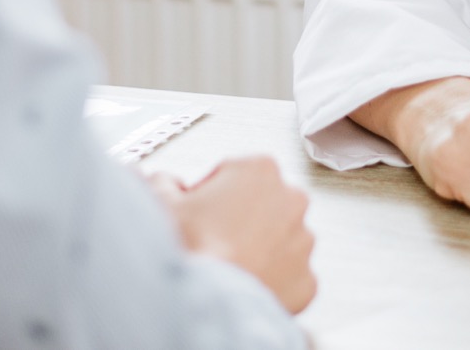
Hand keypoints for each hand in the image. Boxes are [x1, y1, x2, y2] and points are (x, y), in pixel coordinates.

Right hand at [156, 155, 317, 313]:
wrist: (206, 301)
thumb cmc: (190, 249)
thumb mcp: (162, 201)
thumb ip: (164, 181)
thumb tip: (165, 182)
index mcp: (260, 169)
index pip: (233, 174)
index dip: (209, 194)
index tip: (198, 210)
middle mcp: (292, 200)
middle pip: (262, 205)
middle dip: (240, 219)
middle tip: (212, 239)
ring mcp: (303, 241)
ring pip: (280, 240)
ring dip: (259, 249)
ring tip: (227, 264)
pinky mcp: (307, 280)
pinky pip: (289, 277)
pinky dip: (271, 282)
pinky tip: (243, 284)